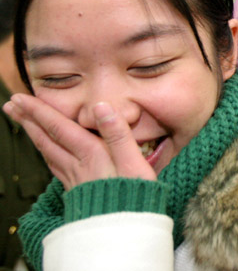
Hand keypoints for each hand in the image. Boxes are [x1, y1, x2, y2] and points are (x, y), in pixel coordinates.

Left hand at [3, 94, 156, 189]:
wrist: (127, 230)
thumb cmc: (134, 196)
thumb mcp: (132, 161)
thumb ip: (118, 133)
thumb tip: (102, 106)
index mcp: (92, 154)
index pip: (60, 128)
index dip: (40, 112)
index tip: (21, 98)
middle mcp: (79, 166)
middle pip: (48, 139)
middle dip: (29, 121)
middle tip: (12, 106)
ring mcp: (76, 180)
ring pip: (49, 153)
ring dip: (35, 136)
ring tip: (24, 124)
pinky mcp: (79, 192)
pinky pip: (56, 167)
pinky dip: (47, 155)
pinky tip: (48, 155)